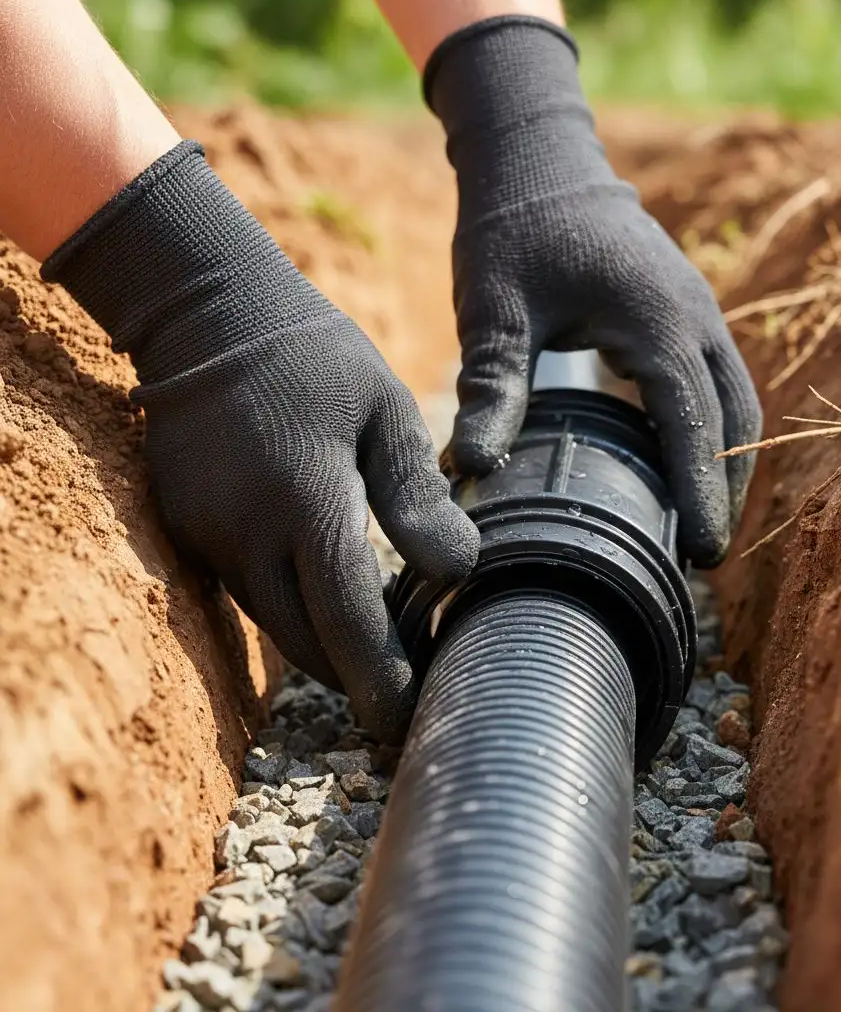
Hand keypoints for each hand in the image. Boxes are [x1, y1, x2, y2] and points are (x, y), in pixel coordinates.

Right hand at [43, 142, 478, 742]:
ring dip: (325, 644)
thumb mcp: (385, 411)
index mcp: (306, 501)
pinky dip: (292, 608)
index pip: (347, 619)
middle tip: (407, 683)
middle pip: (306, 643)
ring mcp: (208, 535)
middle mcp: (247, 533)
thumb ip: (417, 498)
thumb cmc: (315, 356)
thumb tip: (461, 572)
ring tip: (380, 640)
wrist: (208, 313)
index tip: (407, 718)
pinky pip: (247, 593)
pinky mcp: (189, 531)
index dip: (381, 678)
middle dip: (356, 677)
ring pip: (274, 626)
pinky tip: (330, 589)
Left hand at [427, 17, 761, 567]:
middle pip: (736, 420)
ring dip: (727, 462)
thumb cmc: (512, 231)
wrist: (539, 159)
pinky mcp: (686, 312)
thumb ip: (492, 384)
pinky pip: (718, 382)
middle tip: (701, 558)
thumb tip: (475, 467)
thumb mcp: (493, 310)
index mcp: (658, 320)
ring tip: (701, 525)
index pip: (696, 423)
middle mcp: (695, 317)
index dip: (703, 492)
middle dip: (726, 489)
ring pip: (737, 401)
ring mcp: (698, 311)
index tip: (703, 552)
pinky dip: (714, 431)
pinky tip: (684, 465)